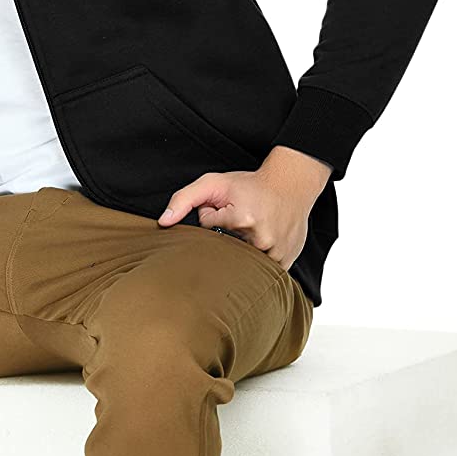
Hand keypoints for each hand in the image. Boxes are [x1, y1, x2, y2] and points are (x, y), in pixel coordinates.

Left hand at [156, 147, 331, 269]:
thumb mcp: (214, 183)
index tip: (227, 210)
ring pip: (243, 263)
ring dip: (242, 250)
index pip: (207, 232)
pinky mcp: (286, 261)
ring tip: (253, 230)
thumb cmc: (251, 185)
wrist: (292, 184)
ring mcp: (276, 253)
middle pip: (224, 251)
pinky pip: (262, 272)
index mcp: (241, 220)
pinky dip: (258, 261)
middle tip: (241, 219)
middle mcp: (260, 239)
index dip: (213, 219)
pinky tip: (262, 243)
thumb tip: (164, 222)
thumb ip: (184, 199)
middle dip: (226, 237)